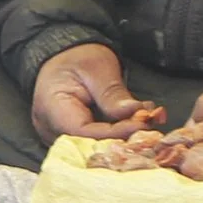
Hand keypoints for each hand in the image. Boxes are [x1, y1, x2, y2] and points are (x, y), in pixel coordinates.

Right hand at [32, 44, 160, 143]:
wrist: (65, 56)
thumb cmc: (77, 58)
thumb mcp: (97, 68)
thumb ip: (113, 94)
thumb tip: (136, 114)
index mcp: (52, 109)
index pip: (84, 132)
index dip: (115, 133)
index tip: (142, 124)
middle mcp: (52, 129)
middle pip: (90, 145)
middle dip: (124, 137)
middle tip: (150, 122)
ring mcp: (61, 136)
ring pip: (95, 146)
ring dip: (125, 136)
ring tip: (148, 119)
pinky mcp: (74, 137)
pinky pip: (96, 142)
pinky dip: (118, 134)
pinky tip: (138, 122)